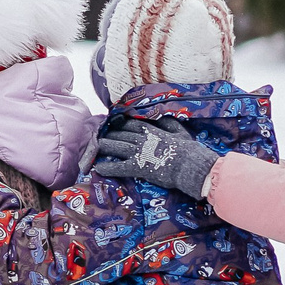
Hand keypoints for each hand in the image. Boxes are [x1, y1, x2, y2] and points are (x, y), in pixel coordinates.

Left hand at [91, 117, 218, 199]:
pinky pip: (119, 167)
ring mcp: (139, 153)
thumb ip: (169, 123)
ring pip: (116, 147)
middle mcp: (142, 140)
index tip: (112, 122)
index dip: (120, 123)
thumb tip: (162, 116)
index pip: (131, 124)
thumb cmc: (188, 149)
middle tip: (98, 134)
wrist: (190, 165)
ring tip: (94, 145)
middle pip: (120, 134)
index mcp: (151, 131)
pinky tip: (98, 167)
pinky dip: (108, 167)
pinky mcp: (138, 167)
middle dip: (109, 134)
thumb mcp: (180, 131)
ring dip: (104, 146)